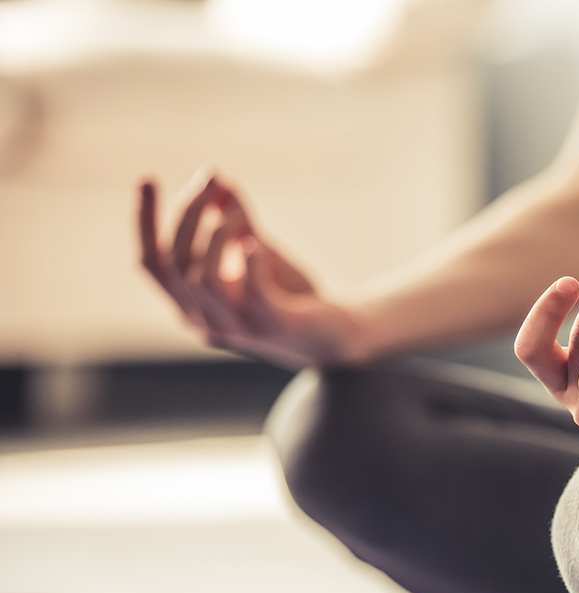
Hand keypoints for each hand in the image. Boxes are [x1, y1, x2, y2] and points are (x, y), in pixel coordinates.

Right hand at [138, 172, 364, 367]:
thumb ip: (236, 221)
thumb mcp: (259, 251)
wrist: (339, 335)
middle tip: (211, 182)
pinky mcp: (271, 327)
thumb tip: (217, 179)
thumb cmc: (293, 295)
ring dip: (217, 235)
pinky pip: (250, 291)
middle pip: (174, 264)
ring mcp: (237, 329)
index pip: (152, 263)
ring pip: (202, 278)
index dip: (145, 222)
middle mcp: (204, 321)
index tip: (148, 178)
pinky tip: (257, 242)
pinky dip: (250, 261)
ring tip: (237, 213)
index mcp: (192, 304)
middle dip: (188, 215)